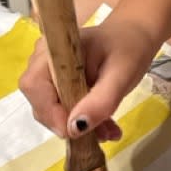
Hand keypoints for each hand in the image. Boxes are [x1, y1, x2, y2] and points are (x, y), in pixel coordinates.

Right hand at [19, 13, 158, 141]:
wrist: (136, 37)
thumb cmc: (128, 48)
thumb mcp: (121, 74)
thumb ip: (100, 100)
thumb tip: (75, 128)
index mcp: (55, 49)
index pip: (35, 85)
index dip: (50, 112)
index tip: (75, 131)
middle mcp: (45, 61)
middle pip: (41, 102)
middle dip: (69, 123)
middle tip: (101, 132)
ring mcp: (50, 74)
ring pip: (53, 111)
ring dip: (80, 127)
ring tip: (110, 131)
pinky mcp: (59, 86)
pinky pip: (63, 110)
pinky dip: (84, 123)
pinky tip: (107, 128)